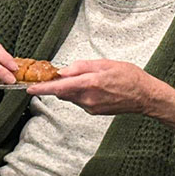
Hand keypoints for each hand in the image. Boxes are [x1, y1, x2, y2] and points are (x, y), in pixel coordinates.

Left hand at [26, 59, 159, 115]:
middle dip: (58, 84)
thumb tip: (63, 71)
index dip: (42, 89)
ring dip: (71, 88)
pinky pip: (80, 101)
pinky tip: (95, 87)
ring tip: (88, 78)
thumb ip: (81, 67)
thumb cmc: (129, 76)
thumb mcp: (105, 64)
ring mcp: (91, 107)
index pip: (59, 87)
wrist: (144, 96)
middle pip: (63, 92)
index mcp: (90, 83)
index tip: (29, 89)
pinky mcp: (94, 112)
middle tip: (59, 74)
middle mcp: (88, 98)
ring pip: (71, 96)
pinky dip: (80, 93)